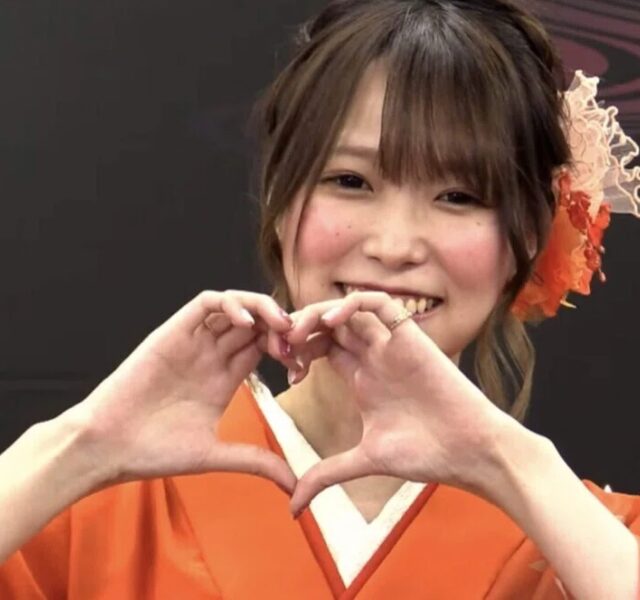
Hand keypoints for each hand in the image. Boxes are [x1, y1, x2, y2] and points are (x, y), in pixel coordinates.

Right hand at [76, 290, 299, 493]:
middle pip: (255, 323)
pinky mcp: (173, 331)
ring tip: (280, 325)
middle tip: (298, 339)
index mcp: (223, 378)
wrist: (108, 447)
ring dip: (262, 308)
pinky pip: (206, 304)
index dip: (287, 349)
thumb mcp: (216, 454)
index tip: (302, 365)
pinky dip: (230, 304)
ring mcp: (193, 342)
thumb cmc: (155, 452)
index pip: (263, 347)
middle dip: (281, 325)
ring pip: (235, 306)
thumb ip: (256, 460)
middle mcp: (211, 356)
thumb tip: (294, 483)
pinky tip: (246, 323)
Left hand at [284, 291, 508, 515]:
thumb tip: (293, 507)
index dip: (298, 351)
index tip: (285, 370)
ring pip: (348, 309)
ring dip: (319, 313)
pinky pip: (380, 304)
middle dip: (301, 329)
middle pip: (330, 325)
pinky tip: (332, 321)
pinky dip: (353, 303)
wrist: (470, 452)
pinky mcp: (410, 336)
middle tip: (282, 345)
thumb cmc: (426, 455)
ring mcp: (391, 345)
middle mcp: (374, 357)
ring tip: (300, 332)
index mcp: (361, 378)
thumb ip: (327, 474)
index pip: (321, 347)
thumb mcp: (364, 459)